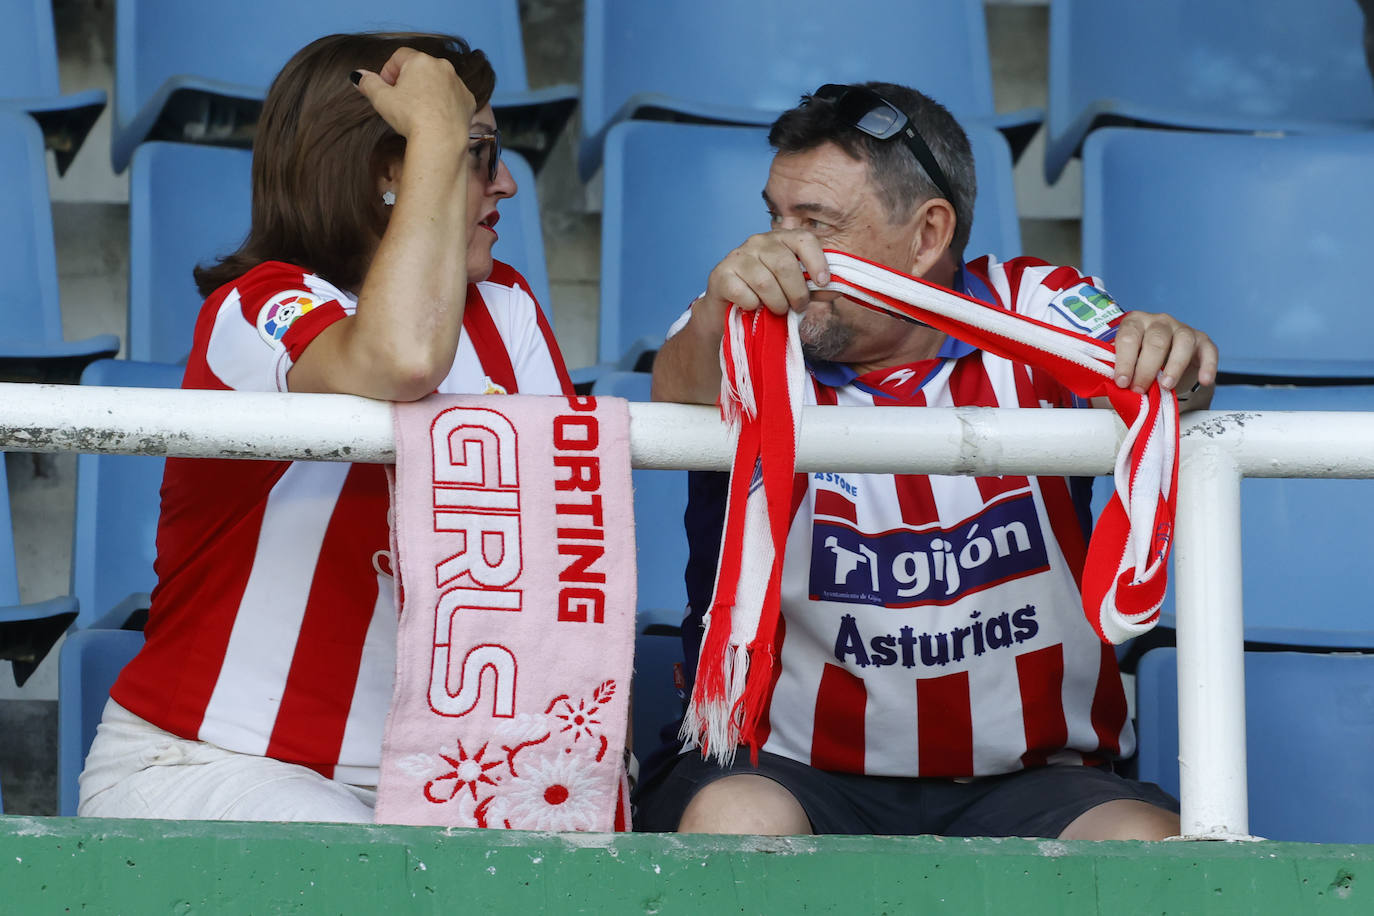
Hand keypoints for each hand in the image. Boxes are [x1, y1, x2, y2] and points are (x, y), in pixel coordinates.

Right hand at [351, 48, 475, 140]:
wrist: (441, 140)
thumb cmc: (410, 117)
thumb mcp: (381, 99)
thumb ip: (368, 83)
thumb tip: (357, 75)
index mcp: (420, 60)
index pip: (400, 56)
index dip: (389, 71)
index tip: (386, 87)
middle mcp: (443, 66)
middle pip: (420, 68)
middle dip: (408, 80)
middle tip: (401, 101)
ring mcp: (458, 83)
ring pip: (438, 81)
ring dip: (427, 91)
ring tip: (418, 111)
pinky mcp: (468, 100)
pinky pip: (452, 96)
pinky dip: (444, 103)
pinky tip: (435, 118)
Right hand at [700, 229, 831, 321]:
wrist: (728, 312)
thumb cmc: (766, 297)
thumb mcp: (794, 291)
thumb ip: (814, 288)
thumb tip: (836, 288)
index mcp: (780, 239)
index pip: (803, 239)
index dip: (817, 261)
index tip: (823, 282)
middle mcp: (757, 242)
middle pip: (785, 265)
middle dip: (797, 293)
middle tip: (798, 307)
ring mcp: (737, 256)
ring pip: (765, 282)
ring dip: (776, 303)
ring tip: (777, 310)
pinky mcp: (720, 275)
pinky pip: (744, 294)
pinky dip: (753, 306)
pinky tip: (752, 307)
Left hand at [1111, 310, 1218, 400]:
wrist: (1162, 364)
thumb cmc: (1137, 364)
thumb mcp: (1123, 365)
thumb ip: (1117, 373)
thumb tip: (1109, 390)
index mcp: (1134, 323)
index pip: (1128, 337)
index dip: (1124, 361)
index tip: (1121, 382)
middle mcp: (1159, 321)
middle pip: (1155, 340)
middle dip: (1146, 368)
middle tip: (1140, 389)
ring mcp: (1182, 329)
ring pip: (1182, 342)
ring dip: (1174, 366)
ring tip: (1166, 386)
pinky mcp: (1202, 340)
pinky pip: (1209, 350)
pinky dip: (1208, 365)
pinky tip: (1204, 381)